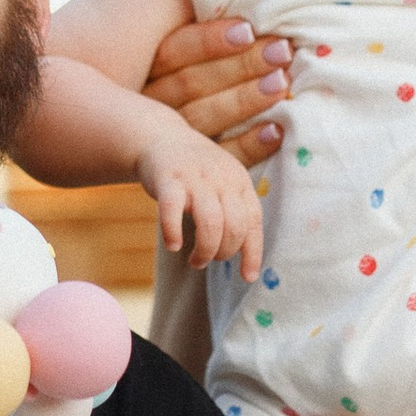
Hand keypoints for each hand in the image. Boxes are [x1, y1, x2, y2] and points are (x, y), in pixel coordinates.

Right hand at [138, 117, 264, 275]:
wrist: (162, 138)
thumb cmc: (197, 173)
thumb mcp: (224, 184)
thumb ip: (237, 212)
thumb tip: (248, 260)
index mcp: (240, 181)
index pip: (254, 221)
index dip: (253, 253)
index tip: (248, 277)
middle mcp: (221, 179)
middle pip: (234, 227)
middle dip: (223, 253)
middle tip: (208, 260)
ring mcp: (194, 178)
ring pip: (210, 223)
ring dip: (204, 251)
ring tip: (195, 261)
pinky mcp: (168, 179)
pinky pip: (172, 210)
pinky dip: (174, 232)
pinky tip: (173, 245)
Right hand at [143, 12, 289, 166]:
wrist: (137, 135)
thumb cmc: (175, 66)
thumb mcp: (168, 40)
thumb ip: (188, 17)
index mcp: (139, 67)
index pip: (172, 52)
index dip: (209, 41)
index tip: (248, 30)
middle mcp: (146, 103)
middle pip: (191, 84)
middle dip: (239, 66)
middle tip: (282, 51)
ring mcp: (164, 139)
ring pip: (201, 119)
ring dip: (245, 100)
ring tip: (282, 83)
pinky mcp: (185, 167)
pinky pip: (216, 157)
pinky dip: (248, 146)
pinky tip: (276, 131)